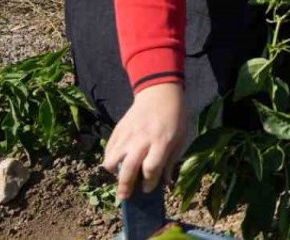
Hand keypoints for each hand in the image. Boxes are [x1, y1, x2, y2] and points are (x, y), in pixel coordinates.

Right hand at [101, 83, 187, 199]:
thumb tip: (165, 183)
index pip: (151, 168)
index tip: (148, 189)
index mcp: (161, 142)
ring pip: (111, 160)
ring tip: (119, 176)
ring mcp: (127, 135)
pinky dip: (109, 159)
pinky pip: (108, 150)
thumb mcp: (180, 138)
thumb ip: (171, 160)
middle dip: (126, 186)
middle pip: (128, 169)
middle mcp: (142, 140)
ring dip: (114, 172)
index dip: (149, 183)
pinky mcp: (118, 130)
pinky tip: (117, 162)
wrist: (159, 93)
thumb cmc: (175, 117)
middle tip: (125, 197)